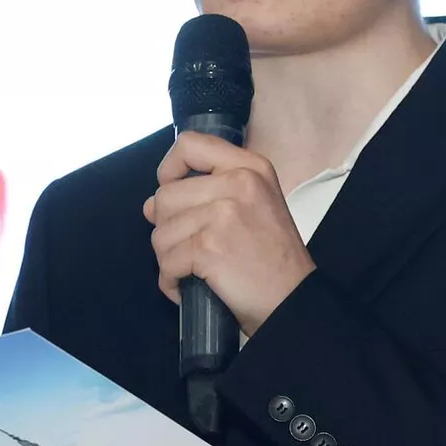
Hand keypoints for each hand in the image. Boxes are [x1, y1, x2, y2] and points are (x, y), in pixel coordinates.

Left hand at [144, 131, 314, 334]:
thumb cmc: (274, 259)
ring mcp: (223, 214)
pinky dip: (170, 282)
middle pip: (165, 195)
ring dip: (169, 258)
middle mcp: (238, 183)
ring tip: (192, 270)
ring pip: (161, 232)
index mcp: (250, 167)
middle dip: (168, 228)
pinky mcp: (209, 247)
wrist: (294, 300)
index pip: (190, 144)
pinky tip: (187, 287)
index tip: (174, 192)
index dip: (169, 169)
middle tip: (189, 248)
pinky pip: (167, 262)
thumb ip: (208, 194)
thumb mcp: (256, 205)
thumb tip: (151, 205)